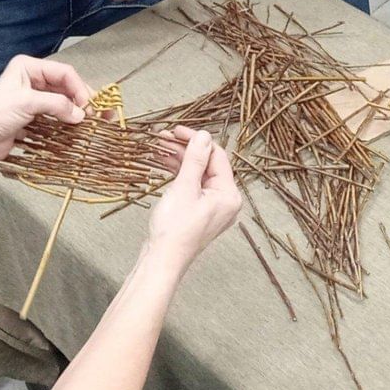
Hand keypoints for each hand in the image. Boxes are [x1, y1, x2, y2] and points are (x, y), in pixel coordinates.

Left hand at [0, 56, 90, 162]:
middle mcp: (33, 79)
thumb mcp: (27, 103)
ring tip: (92, 122)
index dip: (79, 87)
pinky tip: (77, 128)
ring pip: (63, 101)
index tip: (89, 105)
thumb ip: (57, 105)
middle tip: (97, 114)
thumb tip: (81, 115)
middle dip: (81, 99)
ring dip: (76, 110)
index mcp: (28, 67)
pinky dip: (67, 120)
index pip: (63, 72)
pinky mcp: (34, 115)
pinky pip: (56, 115)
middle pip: (65, 86)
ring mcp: (34, 98)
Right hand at [143, 129, 242, 271]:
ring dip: (180, 159)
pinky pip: (192, 186)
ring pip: (198, 174)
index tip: (177, 130)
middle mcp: (225, 201)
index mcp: (229, 195)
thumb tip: (203, 135)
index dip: (196, 140)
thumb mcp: (185, 187)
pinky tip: (164, 163)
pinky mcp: (198, 212)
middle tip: (164, 137)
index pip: (217, 156)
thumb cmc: (174, 229)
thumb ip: (195, 159)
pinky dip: (179, 174)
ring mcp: (212, 207)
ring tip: (160, 147)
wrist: (162, 260)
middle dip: (185, 149)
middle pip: (207, 164)